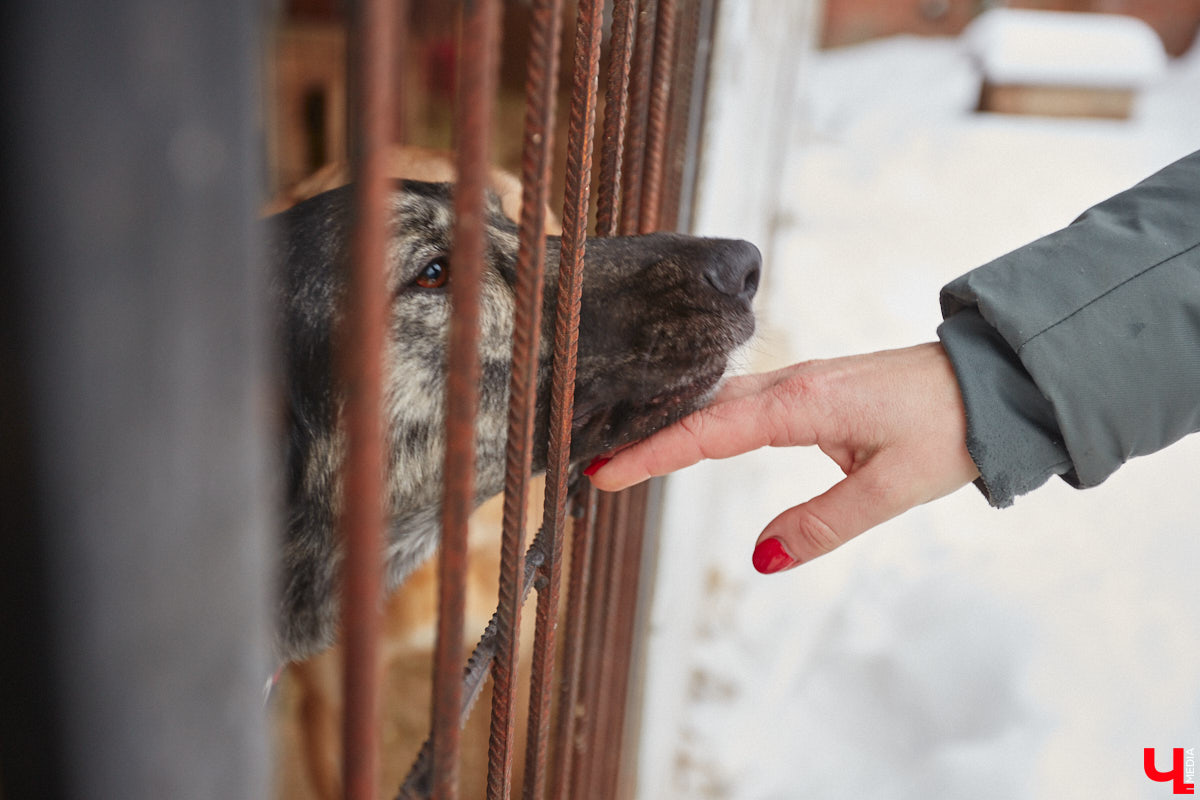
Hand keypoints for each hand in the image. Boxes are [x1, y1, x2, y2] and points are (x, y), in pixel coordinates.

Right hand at [586, 343, 979, 570]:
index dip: (653, 452)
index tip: (605, 471)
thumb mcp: (890, 489)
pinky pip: (742, 397)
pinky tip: (694, 429)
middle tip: (595, 461)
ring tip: (628, 450)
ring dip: (673, 423)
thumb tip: (762, 559)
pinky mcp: (812, 387)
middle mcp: (792, 384)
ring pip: (719, 398)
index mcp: (802, 404)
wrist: (990, 382)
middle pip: (701, 408)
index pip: (708, 432)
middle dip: (647, 434)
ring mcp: (800, 381)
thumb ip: (822, 524)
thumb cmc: (948, 428)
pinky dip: (705, 414)